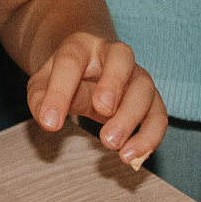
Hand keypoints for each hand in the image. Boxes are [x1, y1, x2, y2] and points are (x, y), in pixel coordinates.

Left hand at [27, 32, 165, 169]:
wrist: (86, 71)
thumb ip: (41, 99)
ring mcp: (135, 75)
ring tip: (111, 145)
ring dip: (131, 117)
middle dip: (113, 84)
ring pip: (144, 87)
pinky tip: (132, 156)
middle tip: (101, 111)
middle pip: (121, 57)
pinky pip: (159, 114)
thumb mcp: (42, 85)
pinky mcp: (150, 99)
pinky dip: (150, 136)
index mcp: (81, 45)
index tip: (50, 123)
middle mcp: (113, 54)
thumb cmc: (63, 80)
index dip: (60, 91)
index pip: (71, 60)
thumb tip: (49, 120)